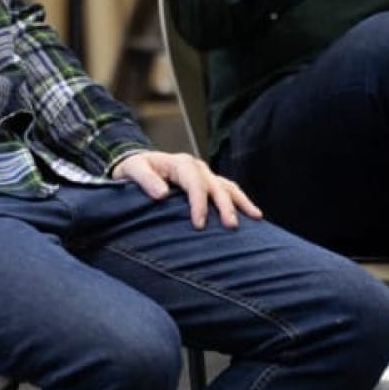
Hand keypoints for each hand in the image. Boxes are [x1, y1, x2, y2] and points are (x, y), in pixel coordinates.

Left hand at [111, 150, 262, 229]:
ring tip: (255, 217)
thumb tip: (162, 194)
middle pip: (216, 186)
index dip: (199, 203)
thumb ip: (146, 180)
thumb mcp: (133, 170)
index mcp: (180, 163)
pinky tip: (254, 215)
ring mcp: (205, 174)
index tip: (199, 224)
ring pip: (228, 187)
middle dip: (225, 206)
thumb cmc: (133, 168)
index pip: (195, 183)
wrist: (136, 164)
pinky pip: (228, 190)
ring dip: (240, 202)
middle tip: (231, 226)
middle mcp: (197, 167)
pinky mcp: (209, 183)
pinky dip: (241, 201)